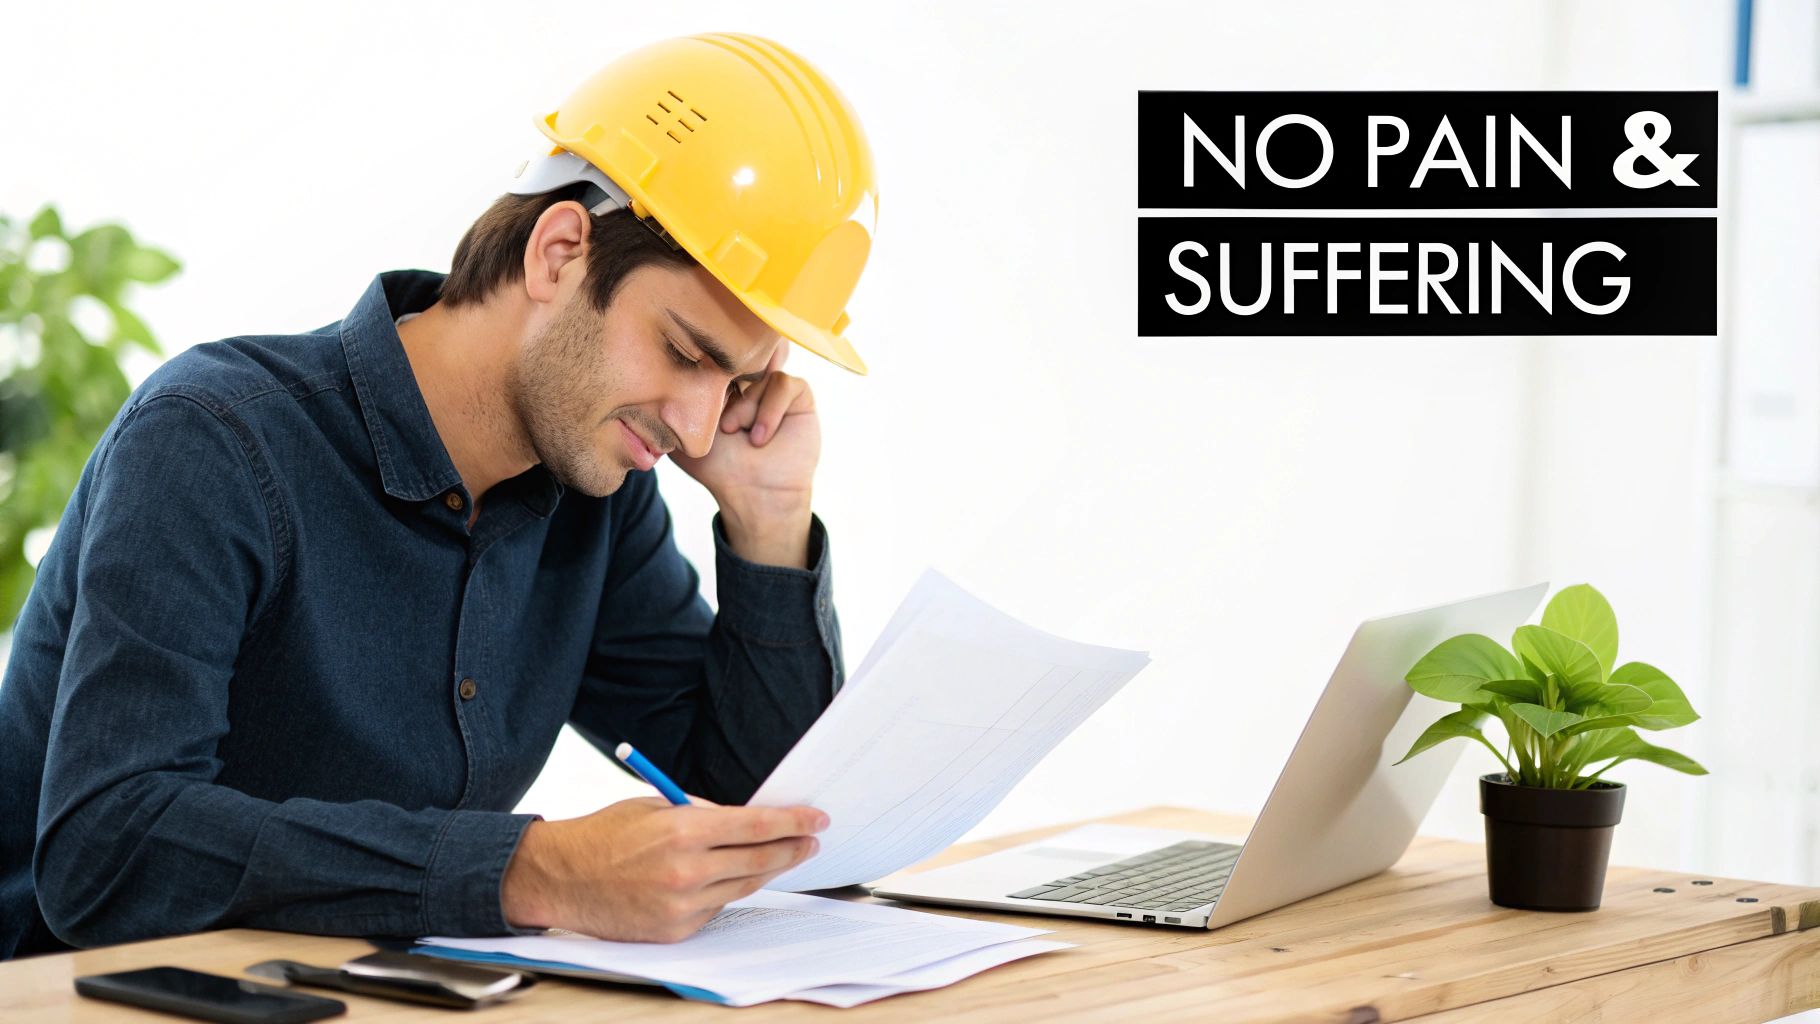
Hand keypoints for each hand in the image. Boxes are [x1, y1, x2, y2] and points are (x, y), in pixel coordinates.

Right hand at [500, 797, 826, 942]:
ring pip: (743, 886)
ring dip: (768, 870)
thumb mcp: (655, 806)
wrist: (561, 879)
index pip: (754, 827)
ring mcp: (682, 905)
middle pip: (759, 859)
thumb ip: (701, 813)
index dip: (792, 822)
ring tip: (787, 855)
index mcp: (682, 831)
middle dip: (792, 848)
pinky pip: (717, 907)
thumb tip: (745, 820)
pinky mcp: (676, 930)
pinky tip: (733, 877)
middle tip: (813, 839)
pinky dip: (727, 890)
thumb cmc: (605, 835)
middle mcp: (686, 871)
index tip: (816, 818)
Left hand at [670, 345, 817, 566]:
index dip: (706, 370)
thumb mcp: (682, 432)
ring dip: (744, 407)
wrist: (752, 493)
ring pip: (759, 372)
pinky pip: (784, 384)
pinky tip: (759, 437)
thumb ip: (669, 404)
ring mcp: (774, 386)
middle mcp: (749, 380)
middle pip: (740, 354)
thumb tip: (652, 376)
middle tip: (720, 419)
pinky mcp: (799, 395)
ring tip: (737, 433)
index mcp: (723, 383)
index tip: (699, 396)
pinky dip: (768, 411)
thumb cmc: (717, 467)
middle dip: (726, 383)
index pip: (715, 355)